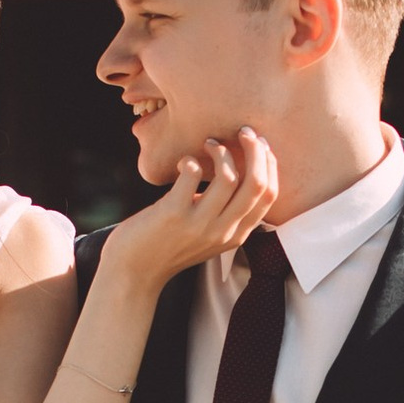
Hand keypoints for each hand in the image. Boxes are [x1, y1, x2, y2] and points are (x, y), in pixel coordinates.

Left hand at [96, 135, 279, 302]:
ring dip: (221, 151)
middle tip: (242, 131)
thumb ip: (227, 212)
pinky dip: (190, 160)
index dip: (269, 163)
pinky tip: (183, 163)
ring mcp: (199, 224)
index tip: (258, 144)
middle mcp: (223, 231)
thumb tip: (240, 170)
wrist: (134, 271)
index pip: (269, 194)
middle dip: (255, 150)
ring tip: (208, 144)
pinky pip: (192, 174)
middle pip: (257, 183)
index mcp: (237, 235)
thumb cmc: (170, 245)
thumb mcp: (209, 234)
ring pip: (229, 176)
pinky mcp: (173, 214)